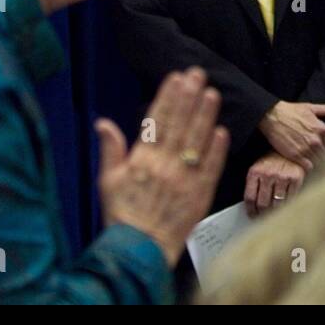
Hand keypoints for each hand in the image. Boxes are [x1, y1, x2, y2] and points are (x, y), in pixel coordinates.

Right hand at [96, 67, 230, 267]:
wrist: (138, 249)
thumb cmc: (122, 215)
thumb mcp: (107, 181)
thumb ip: (110, 150)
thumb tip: (102, 123)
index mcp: (141, 160)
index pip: (157, 121)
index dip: (168, 97)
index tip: (176, 77)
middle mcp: (164, 166)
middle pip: (179, 125)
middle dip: (189, 97)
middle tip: (198, 75)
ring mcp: (184, 179)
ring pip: (197, 141)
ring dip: (205, 115)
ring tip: (212, 93)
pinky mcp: (200, 194)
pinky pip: (210, 167)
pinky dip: (216, 149)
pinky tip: (222, 131)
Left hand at [244, 153, 307, 217]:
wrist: (293, 145)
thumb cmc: (274, 157)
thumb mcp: (259, 166)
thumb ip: (254, 183)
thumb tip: (252, 205)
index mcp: (255, 172)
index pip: (250, 198)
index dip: (250, 210)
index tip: (252, 215)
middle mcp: (268, 174)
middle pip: (262, 203)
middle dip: (262, 214)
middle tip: (263, 218)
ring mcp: (283, 177)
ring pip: (277, 204)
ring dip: (275, 213)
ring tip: (274, 215)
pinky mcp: (296, 178)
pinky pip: (291, 199)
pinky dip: (288, 206)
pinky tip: (286, 207)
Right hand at [258, 100, 324, 168]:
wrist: (272, 116)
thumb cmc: (291, 111)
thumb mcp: (311, 108)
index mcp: (322, 129)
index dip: (324, 147)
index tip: (317, 147)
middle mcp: (316, 140)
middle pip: (324, 155)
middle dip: (318, 154)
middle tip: (310, 153)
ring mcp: (306, 149)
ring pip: (316, 161)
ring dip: (312, 161)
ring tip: (305, 157)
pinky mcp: (295, 156)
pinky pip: (308, 167)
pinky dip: (306, 166)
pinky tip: (301, 162)